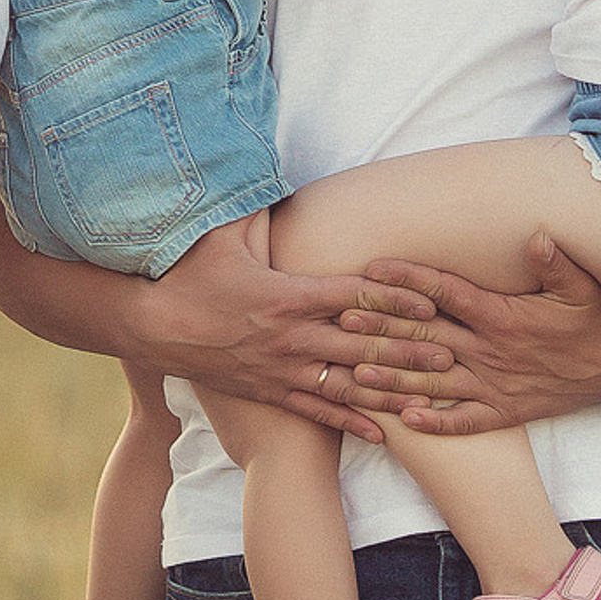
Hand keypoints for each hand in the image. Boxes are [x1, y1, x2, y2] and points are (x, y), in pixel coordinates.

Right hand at [137, 226, 453, 442]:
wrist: (149, 328)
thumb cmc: (186, 273)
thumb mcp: (224, 231)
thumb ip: (261, 204)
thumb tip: (282, 168)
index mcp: (286, 294)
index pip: (354, 295)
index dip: (396, 298)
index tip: (433, 301)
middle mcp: (290, 336)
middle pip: (362, 345)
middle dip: (409, 351)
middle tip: (451, 355)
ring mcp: (280, 369)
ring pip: (347, 384)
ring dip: (390, 389)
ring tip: (430, 396)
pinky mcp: (268, 392)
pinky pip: (317, 410)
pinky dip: (352, 420)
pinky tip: (383, 431)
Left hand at [337, 237, 600, 434]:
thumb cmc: (597, 319)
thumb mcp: (581, 285)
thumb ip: (553, 261)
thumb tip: (535, 236)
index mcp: (502, 316)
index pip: (445, 293)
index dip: (407, 280)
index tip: (371, 269)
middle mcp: (492, 352)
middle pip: (427, 338)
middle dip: (383, 328)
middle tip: (341, 320)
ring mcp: (496, 386)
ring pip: (435, 382)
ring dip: (394, 376)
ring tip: (356, 372)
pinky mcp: (506, 412)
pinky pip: (465, 421)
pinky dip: (436, 421)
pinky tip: (404, 420)